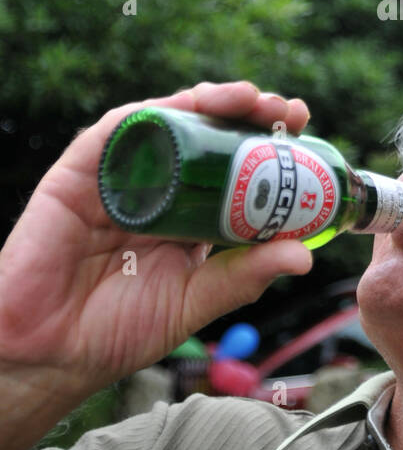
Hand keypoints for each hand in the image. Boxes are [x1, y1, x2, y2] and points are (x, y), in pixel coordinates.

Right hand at [0, 82, 313, 396]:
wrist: (49, 351)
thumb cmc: (116, 330)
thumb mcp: (193, 302)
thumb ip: (241, 278)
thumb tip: (304, 258)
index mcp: (189, 217)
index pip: (237, 168)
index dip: (271, 146)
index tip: (306, 132)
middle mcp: (159, 187)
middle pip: (210, 135)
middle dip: (251, 113)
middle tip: (288, 110)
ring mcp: (122, 174)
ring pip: (172, 121)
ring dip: (214, 101)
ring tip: (251, 99)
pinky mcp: (82, 170)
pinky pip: (121, 128)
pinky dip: (159, 111)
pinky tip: (192, 104)